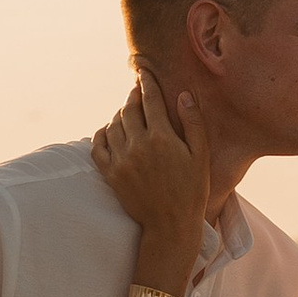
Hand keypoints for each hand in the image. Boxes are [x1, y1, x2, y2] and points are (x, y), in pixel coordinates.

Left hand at [91, 67, 211, 259]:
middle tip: (136, 91)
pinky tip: (109, 130)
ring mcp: (121, 160)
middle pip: (128, 109)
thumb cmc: (191, 191)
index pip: (150, 100)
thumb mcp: (200, 156)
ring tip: (127, 111)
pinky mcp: (111, 175)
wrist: (170, 225)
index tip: (143, 71)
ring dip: (119, 114)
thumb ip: (192, 123)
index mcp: (161, 138)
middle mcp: (138, 145)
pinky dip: (102, 134)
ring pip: (113, 125)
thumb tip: (183, 95)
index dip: (146, 82)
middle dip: (132, 96)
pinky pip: (98, 147)